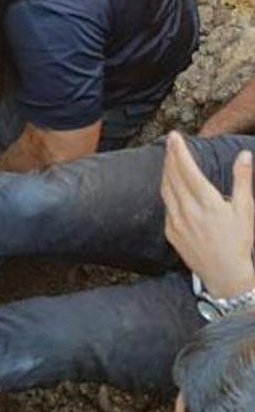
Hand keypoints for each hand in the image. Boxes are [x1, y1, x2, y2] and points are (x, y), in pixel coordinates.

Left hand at [161, 131, 254, 297]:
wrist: (225, 274)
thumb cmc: (240, 242)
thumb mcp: (247, 210)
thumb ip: (243, 180)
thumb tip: (244, 155)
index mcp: (207, 202)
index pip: (188, 170)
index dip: (180, 151)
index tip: (175, 136)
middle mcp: (187, 210)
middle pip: (173, 177)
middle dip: (171, 157)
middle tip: (170, 142)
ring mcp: (176, 222)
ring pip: (166, 190)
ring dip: (166, 172)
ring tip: (168, 159)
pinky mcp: (170, 232)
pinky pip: (166, 206)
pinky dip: (167, 192)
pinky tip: (171, 186)